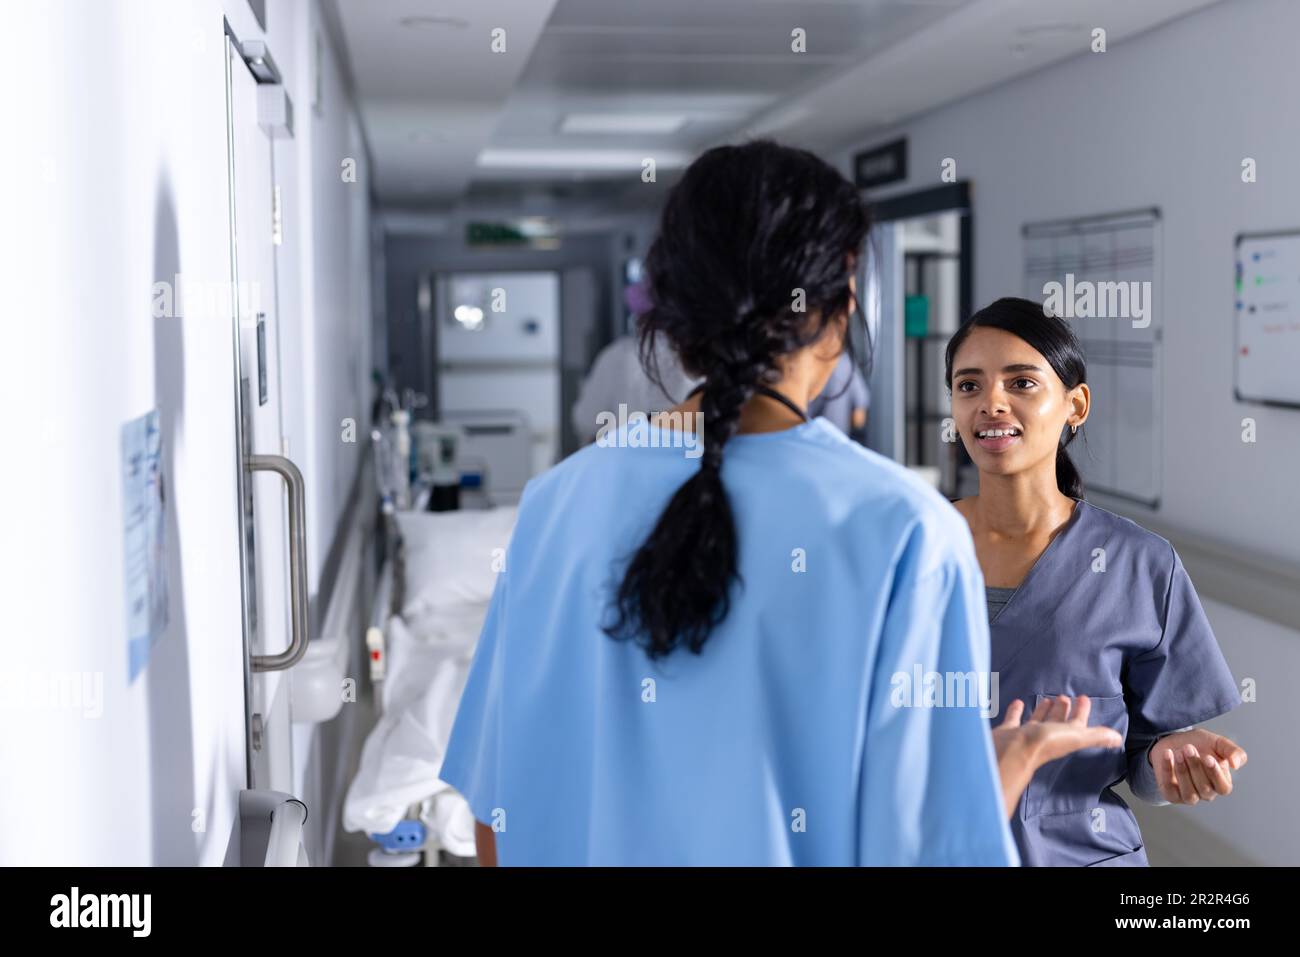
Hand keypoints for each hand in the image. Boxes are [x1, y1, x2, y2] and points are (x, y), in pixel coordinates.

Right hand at [992, 695, 1123, 818]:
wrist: (1011, 752)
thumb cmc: (1044, 744)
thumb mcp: (1075, 737)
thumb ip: (1095, 736)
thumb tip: (1118, 739)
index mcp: (1063, 737)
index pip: (1076, 723)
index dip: (1081, 712)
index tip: (1084, 698)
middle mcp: (1046, 736)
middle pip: (1058, 721)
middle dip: (1063, 709)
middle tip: (1065, 696)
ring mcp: (1027, 734)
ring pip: (1038, 720)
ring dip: (1044, 710)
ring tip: (1047, 699)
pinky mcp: (1010, 731)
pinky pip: (1015, 719)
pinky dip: (1017, 711)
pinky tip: (1018, 702)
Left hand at [1149, 729, 1245, 804]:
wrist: (1174, 741)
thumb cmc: (1200, 744)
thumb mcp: (1218, 743)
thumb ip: (1233, 751)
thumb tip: (1236, 765)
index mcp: (1221, 783)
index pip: (1223, 787)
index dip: (1216, 774)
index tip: (1208, 757)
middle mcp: (1206, 793)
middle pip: (1204, 788)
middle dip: (1195, 766)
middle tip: (1188, 748)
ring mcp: (1188, 796)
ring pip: (1189, 794)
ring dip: (1183, 772)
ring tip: (1178, 753)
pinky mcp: (1171, 794)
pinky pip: (1169, 790)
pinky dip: (1167, 772)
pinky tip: (1167, 755)